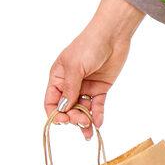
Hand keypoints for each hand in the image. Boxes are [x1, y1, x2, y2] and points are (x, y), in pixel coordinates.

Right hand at [44, 19, 133, 141]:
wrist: (113, 36)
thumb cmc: (88, 46)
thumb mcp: (75, 67)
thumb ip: (69, 89)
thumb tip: (63, 109)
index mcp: (58, 78)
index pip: (52, 102)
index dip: (56, 114)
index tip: (64, 122)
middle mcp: (70, 84)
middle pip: (67, 109)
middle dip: (72, 118)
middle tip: (81, 121)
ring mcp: (86, 87)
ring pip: (82, 110)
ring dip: (85, 121)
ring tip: (89, 129)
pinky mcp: (100, 88)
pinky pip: (97, 105)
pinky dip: (97, 115)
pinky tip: (98, 123)